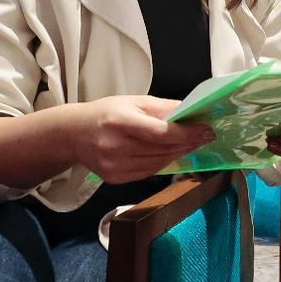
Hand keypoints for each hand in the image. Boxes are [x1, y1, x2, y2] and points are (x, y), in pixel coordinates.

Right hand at [70, 95, 214, 183]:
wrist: (74, 134)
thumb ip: (163, 108)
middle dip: (187, 143)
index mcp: (119, 122)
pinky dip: (164, 162)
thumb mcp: (133, 102)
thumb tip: (192, 112)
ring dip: (178, 153)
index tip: (206, 131)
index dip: (187, 134)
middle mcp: (115, 147)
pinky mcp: (116, 179)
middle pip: (162, 150)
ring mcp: (114, 166)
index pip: (160, 133)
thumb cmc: (106, 113)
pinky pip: (149, 172)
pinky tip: (171, 153)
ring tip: (191, 143)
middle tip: (204, 136)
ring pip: (159, 163)